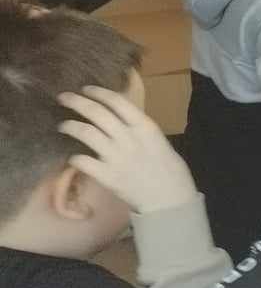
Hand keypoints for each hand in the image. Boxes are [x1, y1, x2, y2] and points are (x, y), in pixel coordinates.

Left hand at [58, 86, 196, 214]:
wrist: (169, 199)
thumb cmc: (170, 170)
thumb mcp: (159, 141)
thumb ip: (140, 130)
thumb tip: (121, 120)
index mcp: (145, 127)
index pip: (118, 102)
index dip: (98, 92)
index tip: (86, 89)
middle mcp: (129, 138)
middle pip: (97, 113)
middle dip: (77, 102)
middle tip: (63, 97)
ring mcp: (116, 156)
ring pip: (85, 132)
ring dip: (70, 126)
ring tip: (63, 125)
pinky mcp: (106, 175)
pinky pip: (82, 161)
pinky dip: (75, 158)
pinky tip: (73, 157)